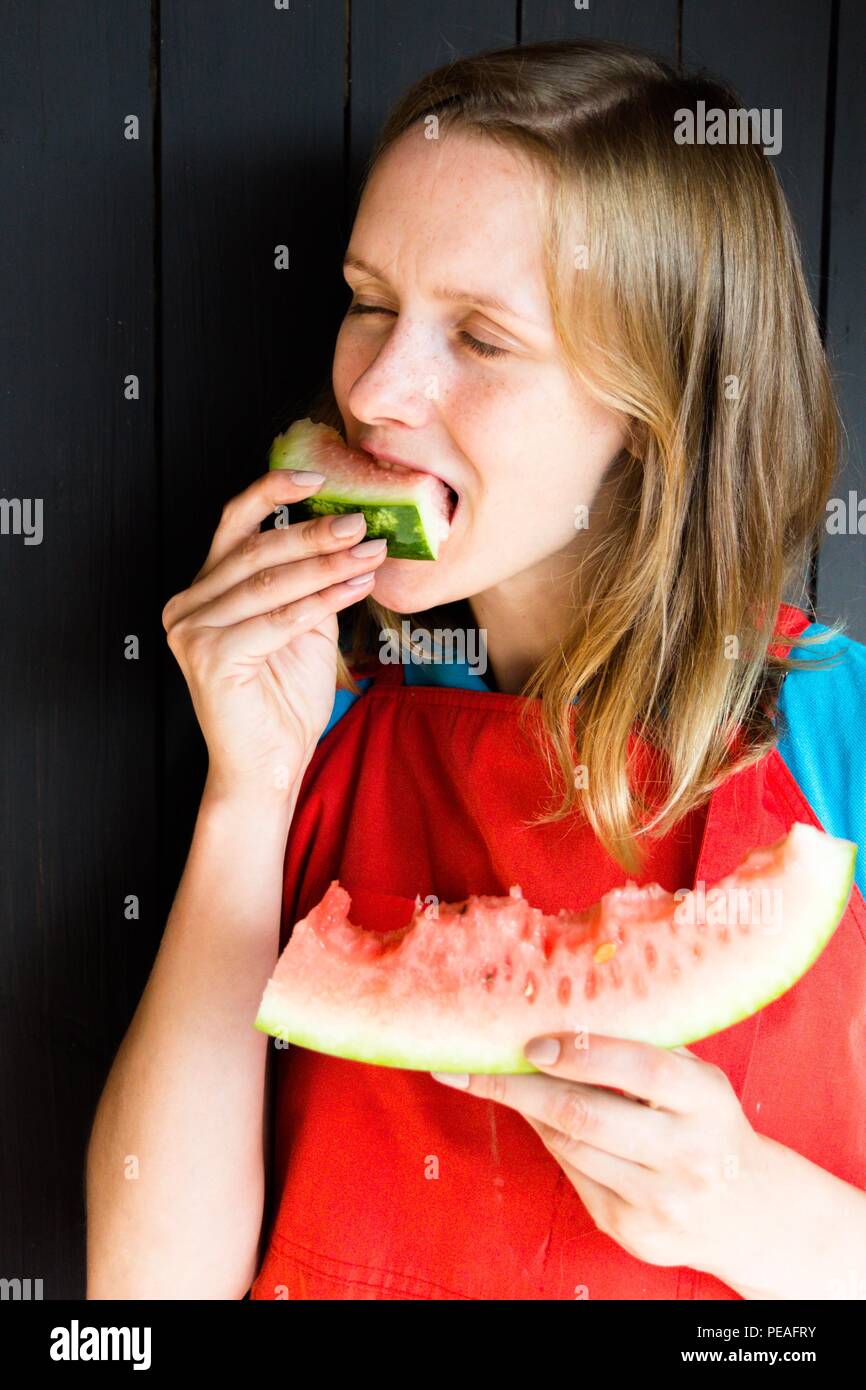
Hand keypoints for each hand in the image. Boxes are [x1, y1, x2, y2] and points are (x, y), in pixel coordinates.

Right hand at [162, 470, 387, 804]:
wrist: (268, 765)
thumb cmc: (283, 700)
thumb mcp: (302, 627)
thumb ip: (309, 582)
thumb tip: (347, 533)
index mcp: (205, 590)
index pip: (235, 525)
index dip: (272, 493)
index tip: (317, 476)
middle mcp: (188, 604)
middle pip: (256, 551)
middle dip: (314, 533)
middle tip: (362, 523)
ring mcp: (192, 630)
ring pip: (270, 583)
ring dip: (327, 565)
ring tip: (370, 552)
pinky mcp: (209, 657)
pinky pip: (278, 620)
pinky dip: (322, 601)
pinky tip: (355, 587)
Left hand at [432, 1032, 767, 1282]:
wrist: (747, 1212)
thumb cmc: (708, 1123)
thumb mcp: (698, 1080)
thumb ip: (646, 1048)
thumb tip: (563, 1003)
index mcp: (707, 1103)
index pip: (641, 1067)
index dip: (584, 1052)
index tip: (534, 1042)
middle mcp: (687, 1155)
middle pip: (585, 1114)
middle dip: (521, 1084)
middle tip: (475, 1061)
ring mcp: (659, 1200)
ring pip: (569, 1146)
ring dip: (527, 1108)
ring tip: (495, 1078)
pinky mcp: (632, 1230)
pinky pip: (573, 1175)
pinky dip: (550, 1139)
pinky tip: (536, 1115)